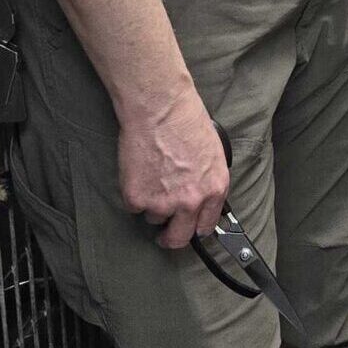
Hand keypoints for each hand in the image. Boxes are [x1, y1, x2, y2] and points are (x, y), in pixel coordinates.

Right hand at [118, 86, 227, 249]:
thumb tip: (202, 199)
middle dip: (171, 238)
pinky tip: (138, 172)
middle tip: (164, 235)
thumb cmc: (187, 122)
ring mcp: (162, 202)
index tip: (188, 229)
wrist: (160, 109)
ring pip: (154, 218)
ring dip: (151, 205)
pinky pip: (133, 206)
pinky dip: (133, 194)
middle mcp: (191, 202)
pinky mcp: (137, 198)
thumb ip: (208, 183)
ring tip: (151, 177)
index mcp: (214, 190)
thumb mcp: (214, 155)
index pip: (206, 226)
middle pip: (179, 238)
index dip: (195, 229)